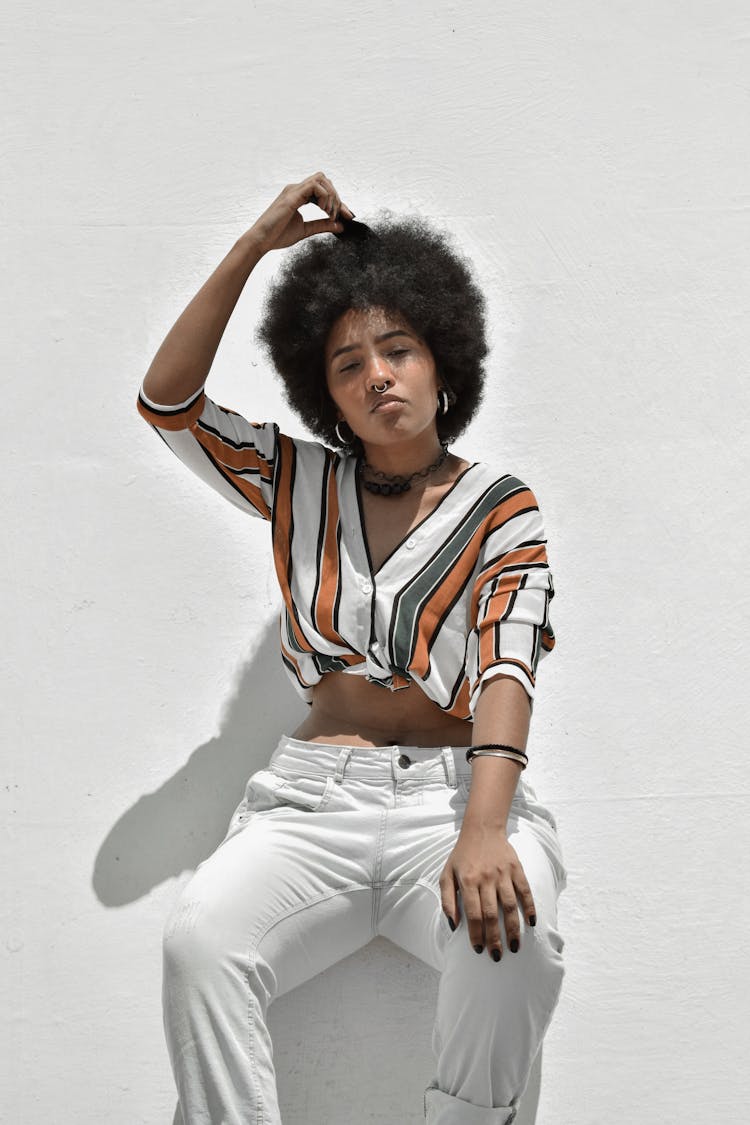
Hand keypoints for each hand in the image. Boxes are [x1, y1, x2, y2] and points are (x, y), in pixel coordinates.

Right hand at [247, 172, 354, 253]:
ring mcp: (294, 190)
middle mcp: (296, 189)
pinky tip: (324, 211)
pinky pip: (315, 185)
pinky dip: (325, 196)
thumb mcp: (306, 230)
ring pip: (321, 179)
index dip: (338, 202)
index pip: (323, 191)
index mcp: (299, 196)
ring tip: (330, 214)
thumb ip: (322, 226)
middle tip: (339, 216)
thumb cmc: (277, 235)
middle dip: (337, 198)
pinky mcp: (292, 195)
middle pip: (325, 181)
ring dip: (332, 196)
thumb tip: (341, 225)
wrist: (261, 240)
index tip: (347, 216)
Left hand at [439, 823, 535, 960]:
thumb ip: (447, 900)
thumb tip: (453, 925)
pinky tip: (531, 923)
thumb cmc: (462, 856)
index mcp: (467, 881)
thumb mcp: (446, 874)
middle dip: (494, 938)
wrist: (482, 829)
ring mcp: (503, 873)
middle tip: (496, 956)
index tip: (479, 949)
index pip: (473, 914)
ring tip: (515, 947)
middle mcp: (486, 878)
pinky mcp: (517, 869)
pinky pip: (525, 891)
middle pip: (491, 914)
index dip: (476, 934)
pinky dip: (529, 907)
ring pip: (510, 906)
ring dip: (513, 929)